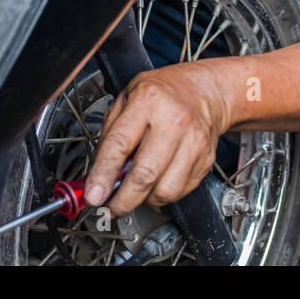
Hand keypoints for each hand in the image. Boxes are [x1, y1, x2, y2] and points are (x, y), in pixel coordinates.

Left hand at [83, 62, 230, 216]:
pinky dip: (164, 193)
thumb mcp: (126, 99)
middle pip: (145, 175)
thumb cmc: (162, 94)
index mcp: (148, 100)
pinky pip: (181, 191)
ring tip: (137, 189)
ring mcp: (194, 141)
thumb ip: (110, 136)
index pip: (119, 144)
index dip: (103, 175)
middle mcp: (174, 120)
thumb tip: (97, 175)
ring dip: (145, 199)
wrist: (203, 90)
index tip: (93, 196)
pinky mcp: (206, 158)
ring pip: (165, 190)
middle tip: (110, 208)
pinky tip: (157, 181)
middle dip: (123, 201)